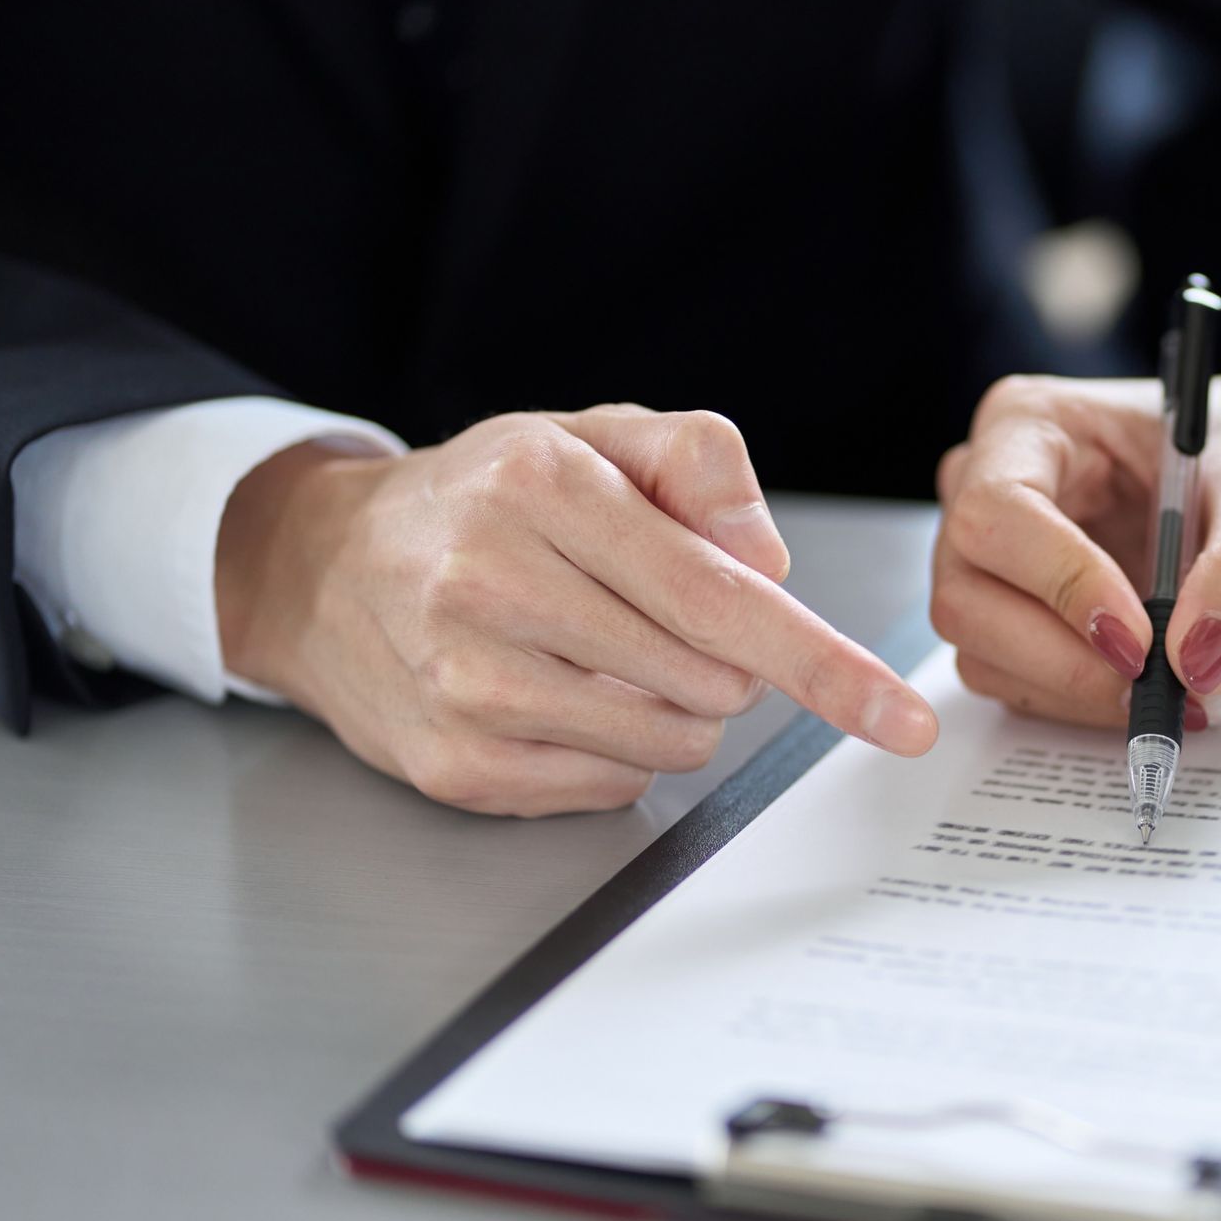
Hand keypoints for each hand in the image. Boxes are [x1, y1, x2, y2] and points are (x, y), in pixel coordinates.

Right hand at [216, 405, 936, 816]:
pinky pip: (609, 787)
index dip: (824, 663)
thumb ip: (700, 463)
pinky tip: (558, 696)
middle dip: (724, 661)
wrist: (322, 568)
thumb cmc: (486, 497)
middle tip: (659, 617)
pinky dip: (617, 750)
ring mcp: (466, 687)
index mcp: (544, 491)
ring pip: (668, 742)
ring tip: (603, 652)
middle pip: (709, 680)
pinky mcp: (454, 766)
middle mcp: (493, 587)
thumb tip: (767, 560)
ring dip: (675, 708)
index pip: (722, 600)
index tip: (898, 718)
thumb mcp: (591, 434)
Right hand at [932, 338, 1220, 725]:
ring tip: (1182, 696)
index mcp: (1033, 425)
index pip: (998, 512)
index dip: (1058, 583)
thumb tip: (1198, 656)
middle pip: (967, 595)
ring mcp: (1003, 561)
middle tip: (1159, 691)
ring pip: (982, 651)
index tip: (1139, 640)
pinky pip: (1018, 683)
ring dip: (1074, 692)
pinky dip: (1082, 705)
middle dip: (1059, 659)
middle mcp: (996, 487)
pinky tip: (1162, 696)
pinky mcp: (1025, 619)